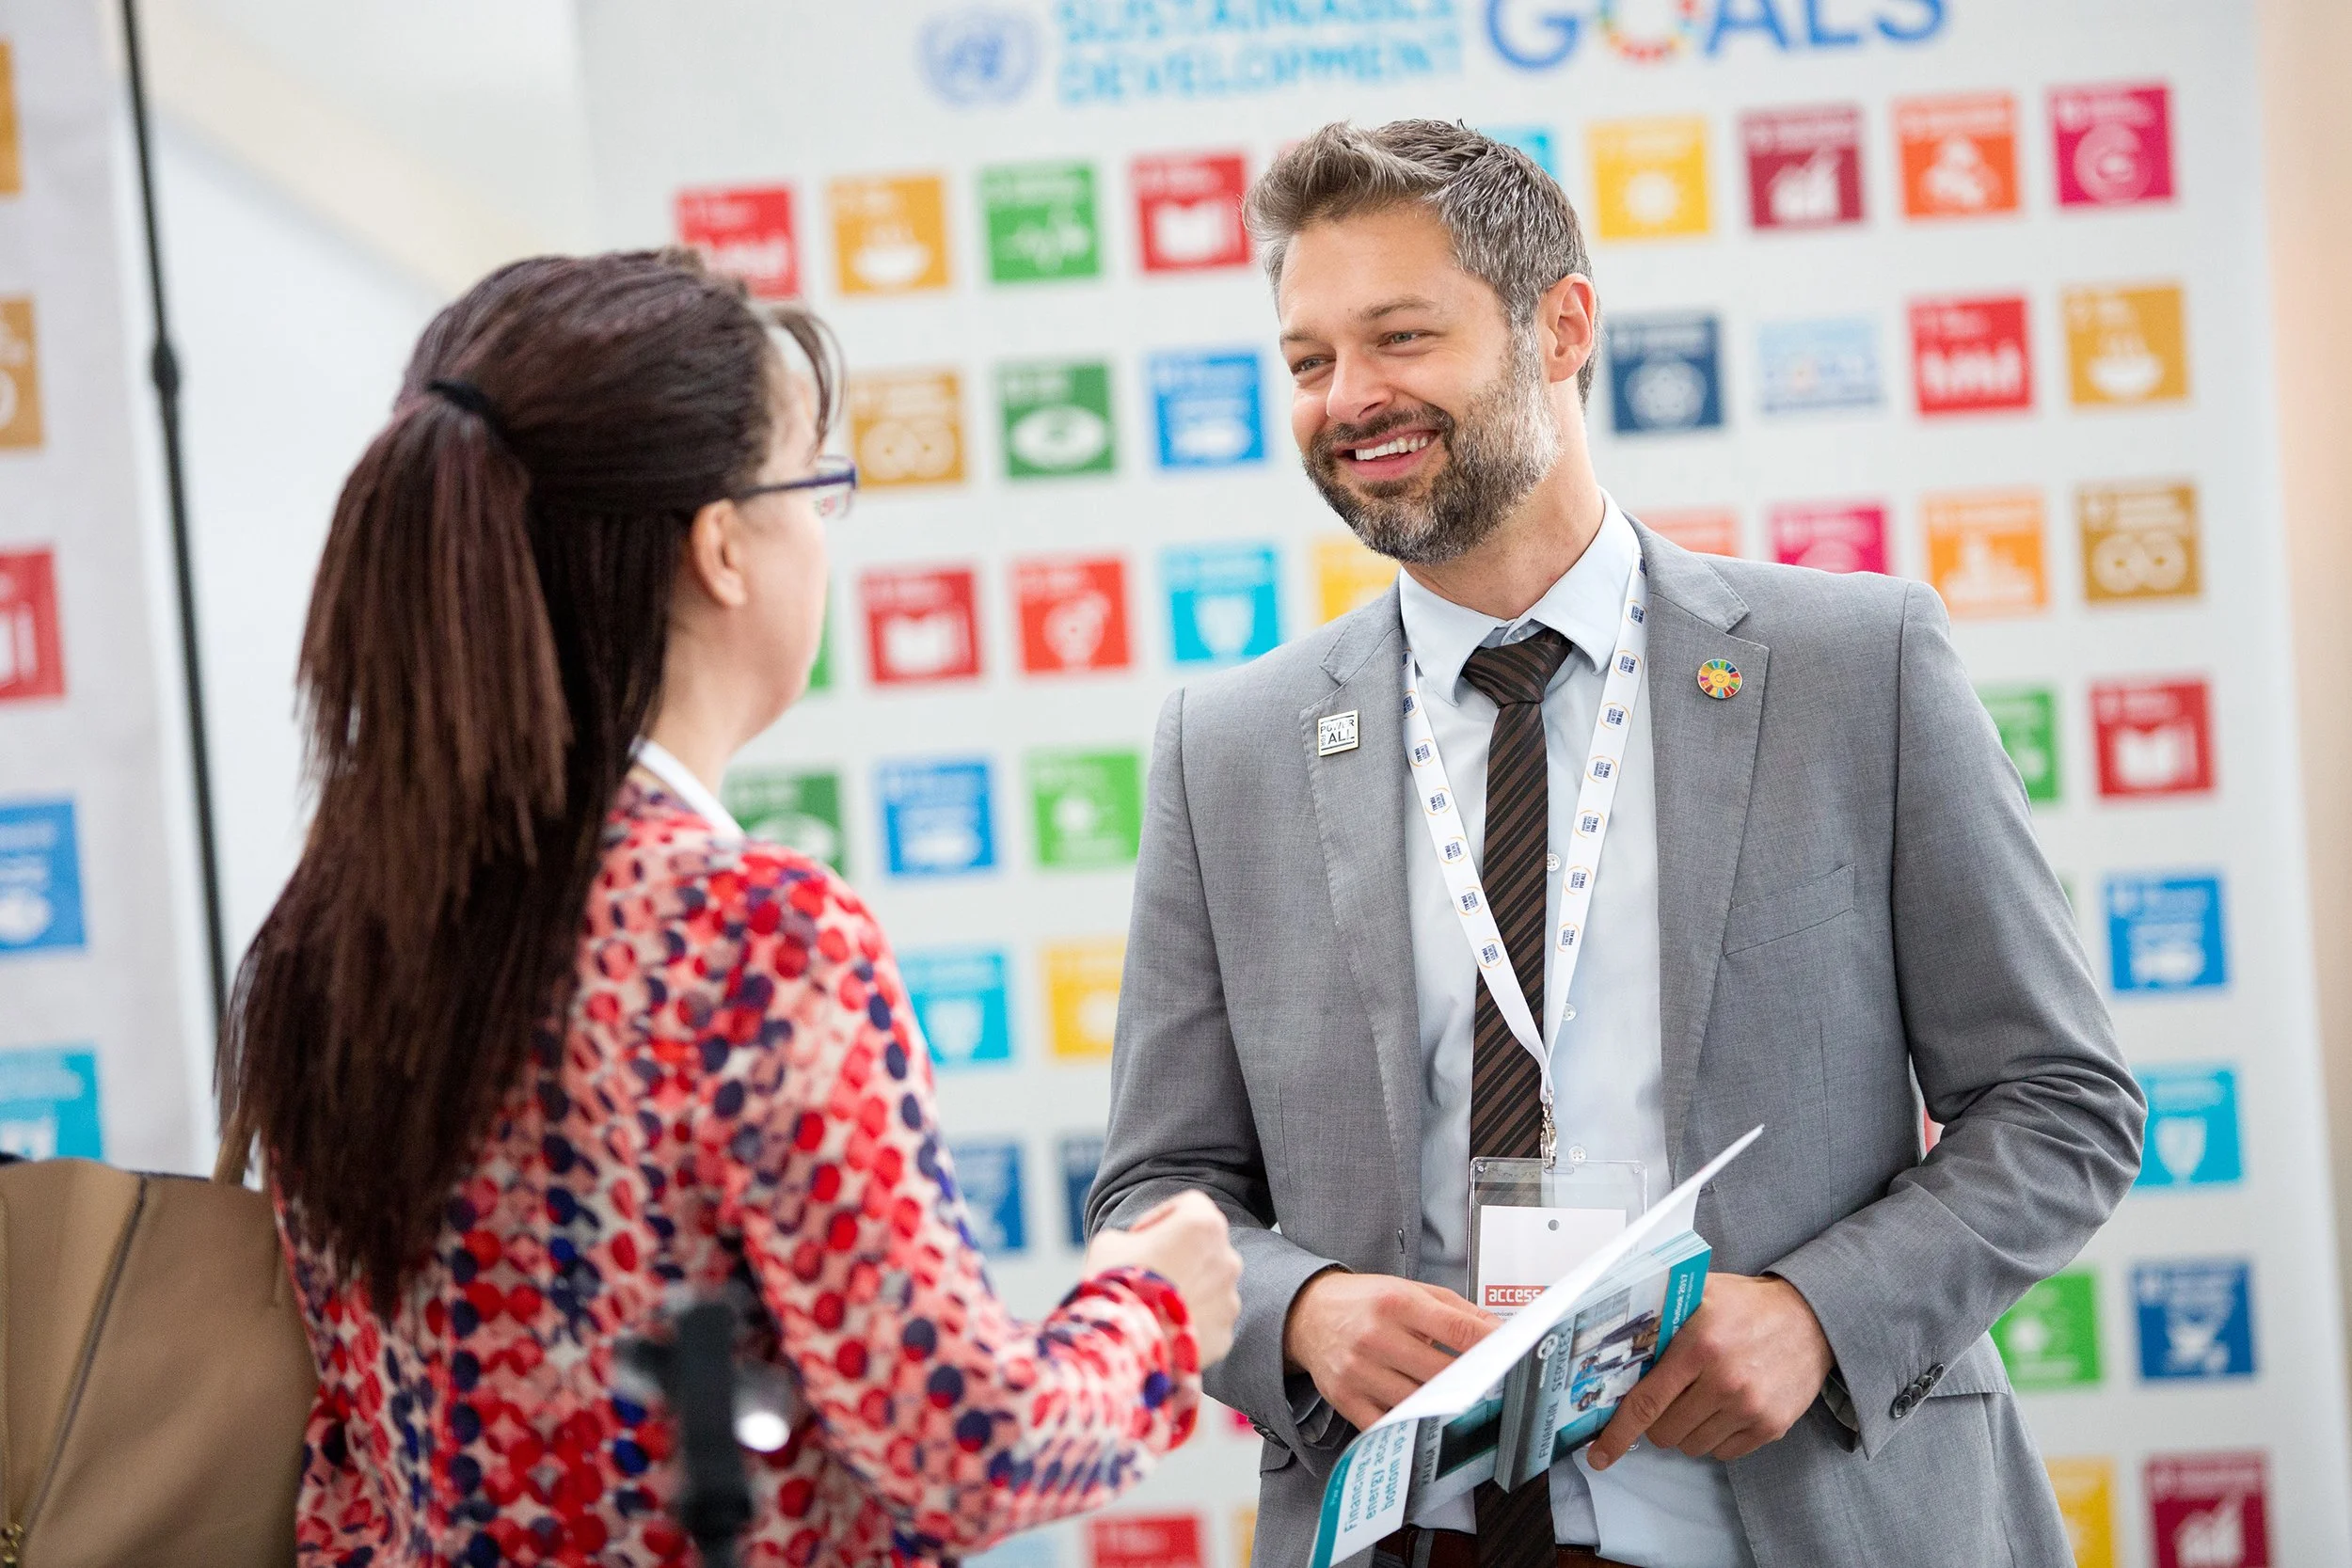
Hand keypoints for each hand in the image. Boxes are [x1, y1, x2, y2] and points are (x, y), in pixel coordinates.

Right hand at [1085, 1191, 1243, 1366]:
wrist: (1123, 1343)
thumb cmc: (1115, 1283)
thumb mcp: (1112, 1242)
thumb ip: (1136, 1237)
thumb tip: (1139, 1248)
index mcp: (1203, 1224)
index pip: (1190, 1205)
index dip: (1161, 1218)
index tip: (1139, 1237)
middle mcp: (1227, 1258)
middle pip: (1205, 1248)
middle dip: (1180, 1256)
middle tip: (1147, 1274)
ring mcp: (1229, 1298)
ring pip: (1210, 1286)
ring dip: (1188, 1291)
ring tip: (1153, 1306)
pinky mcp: (1225, 1333)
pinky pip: (1208, 1321)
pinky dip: (1190, 1323)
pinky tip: (1163, 1330)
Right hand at [1282, 1271, 1498, 1431]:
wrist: (1308, 1314)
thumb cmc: (1364, 1302)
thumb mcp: (1410, 1290)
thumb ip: (1457, 1310)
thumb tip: (1498, 1331)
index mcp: (1396, 1303)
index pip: (1456, 1329)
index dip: (1490, 1346)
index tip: (1511, 1357)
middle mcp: (1376, 1335)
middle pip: (1441, 1371)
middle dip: (1473, 1381)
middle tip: (1495, 1388)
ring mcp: (1359, 1370)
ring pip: (1418, 1401)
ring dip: (1446, 1406)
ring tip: (1466, 1405)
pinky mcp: (1346, 1398)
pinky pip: (1387, 1423)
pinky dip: (1411, 1425)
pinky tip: (1428, 1420)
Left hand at [1586, 1273, 1832, 1469]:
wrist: (1812, 1319)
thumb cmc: (1749, 1305)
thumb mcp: (1702, 1293)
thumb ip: (1661, 1313)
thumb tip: (1616, 1336)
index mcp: (1699, 1346)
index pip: (1646, 1402)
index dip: (1617, 1433)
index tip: (1599, 1454)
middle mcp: (1724, 1381)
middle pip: (1665, 1432)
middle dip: (1656, 1422)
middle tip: (1667, 1398)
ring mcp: (1749, 1408)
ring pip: (1692, 1446)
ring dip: (1686, 1429)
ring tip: (1700, 1397)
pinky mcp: (1771, 1426)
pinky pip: (1723, 1453)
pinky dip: (1714, 1436)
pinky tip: (1724, 1407)